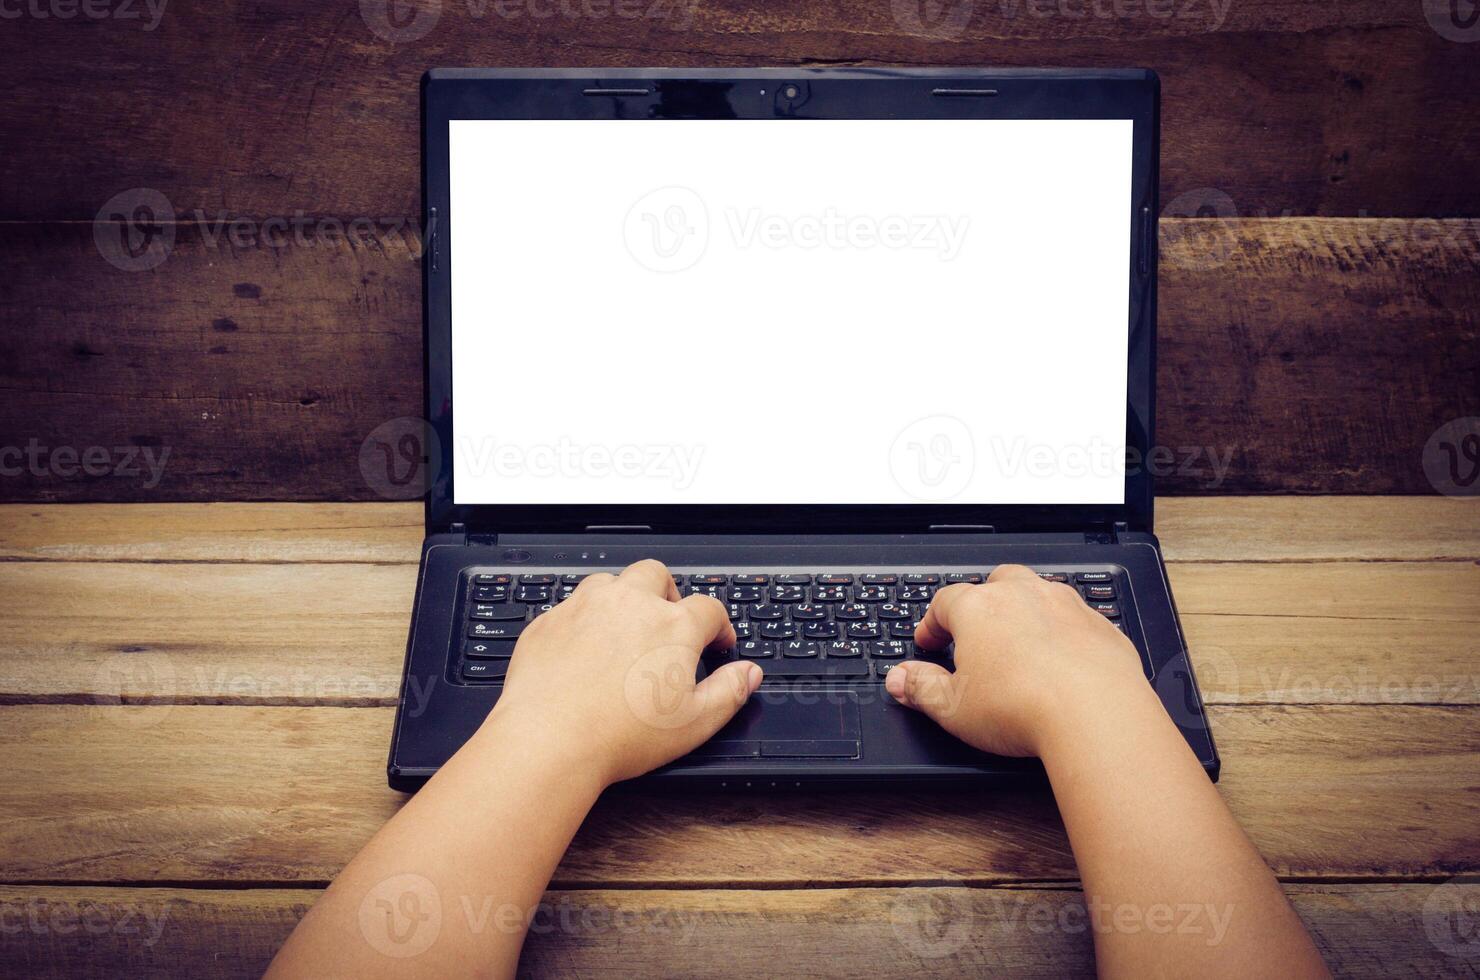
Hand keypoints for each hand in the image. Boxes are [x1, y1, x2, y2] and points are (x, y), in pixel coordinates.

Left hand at [479, 559, 761, 786]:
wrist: (549, 740)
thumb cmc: (619, 736)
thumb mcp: (694, 724)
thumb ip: (729, 692)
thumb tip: (749, 674)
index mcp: (672, 626)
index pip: (709, 608)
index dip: (718, 625)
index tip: (716, 643)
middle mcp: (630, 604)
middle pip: (656, 576)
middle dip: (668, 594)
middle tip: (668, 624)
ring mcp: (585, 607)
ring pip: (610, 583)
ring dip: (623, 599)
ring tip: (624, 633)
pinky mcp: (549, 621)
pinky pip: (571, 607)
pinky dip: (584, 621)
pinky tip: (585, 652)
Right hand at [884, 564, 1147, 757]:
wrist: (1095, 714)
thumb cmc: (1023, 708)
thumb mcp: (954, 709)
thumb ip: (922, 689)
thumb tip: (900, 680)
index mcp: (978, 609)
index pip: (944, 603)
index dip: (932, 623)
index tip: (929, 642)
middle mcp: (1022, 595)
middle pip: (994, 585)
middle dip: (982, 606)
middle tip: (975, 637)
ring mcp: (1065, 605)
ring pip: (1038, 593)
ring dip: (1025, 612)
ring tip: (1019, 646)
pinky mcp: (1099, 624)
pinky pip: (1074, 618)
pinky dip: (1063, 633)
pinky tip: (1060, 661)